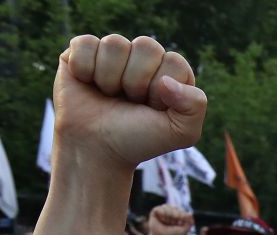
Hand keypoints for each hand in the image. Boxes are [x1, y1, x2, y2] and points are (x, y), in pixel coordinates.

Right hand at [53, 35, 204, 172]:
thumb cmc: (138, 139)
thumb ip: (195, 106)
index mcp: (171, 72)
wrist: (96, 150)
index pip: (174, 61)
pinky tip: (87, 84)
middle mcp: (143, 57)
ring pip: (115, 43)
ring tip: (109, 95)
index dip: (160, 89)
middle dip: (136, 82)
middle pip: (146, 46)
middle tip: (129, 102)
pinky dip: (84, 69)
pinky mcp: (81, 52)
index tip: (151, 108)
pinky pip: (85, 44)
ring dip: (109, 78)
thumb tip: (167, 81)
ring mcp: (113, 53)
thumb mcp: (181, 132)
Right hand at [146, 204, 191, 234]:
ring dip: (169, 215)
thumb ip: (190, 222)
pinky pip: (158, 208)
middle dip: (176, 215)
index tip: (181, 221)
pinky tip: (162, 219)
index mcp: (176, 215)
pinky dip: (162, 213)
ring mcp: (161, 212)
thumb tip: (190, 213)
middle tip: (173, 223)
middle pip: (174, 207)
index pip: (180, 209)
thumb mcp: (184, 230)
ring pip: (166, 206)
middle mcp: (169, 212)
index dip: (182, 214)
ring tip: (167, 222)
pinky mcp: (154, 213)